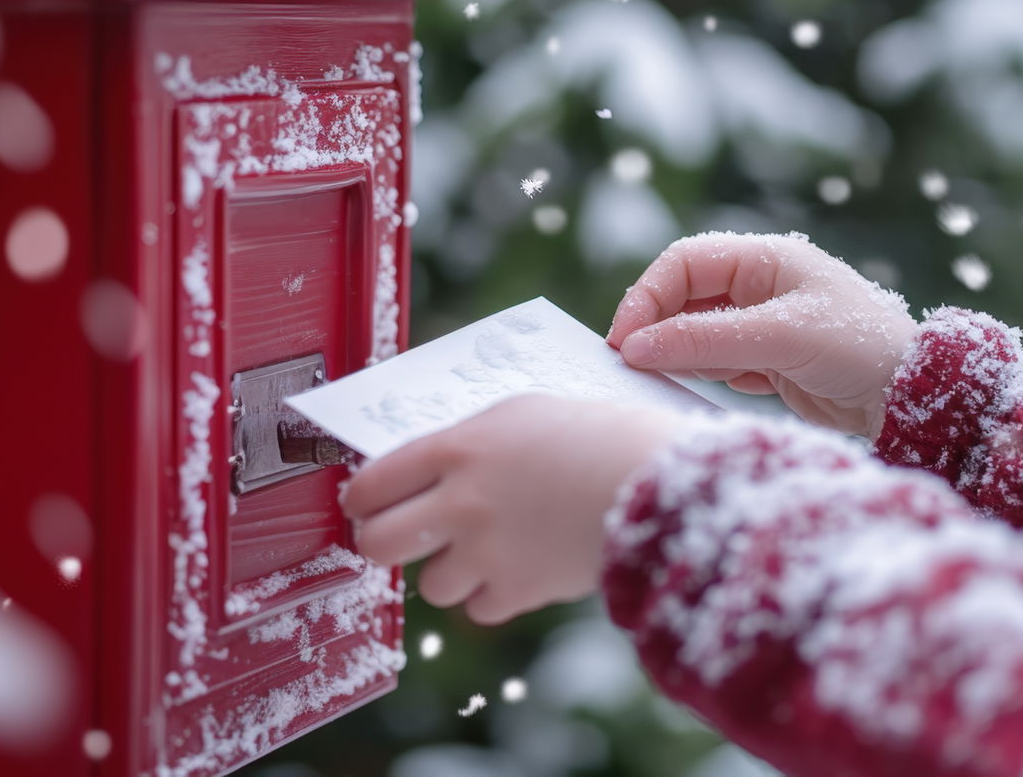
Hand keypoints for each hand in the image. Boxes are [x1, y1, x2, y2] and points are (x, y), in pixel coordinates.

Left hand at [340, 394, 688, 624]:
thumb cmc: (605, 437)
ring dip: (451, 571)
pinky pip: (479, 608)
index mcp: (460, 447)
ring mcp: (487, 551)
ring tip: (488, 548)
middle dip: (383, 543)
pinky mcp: (518, 591)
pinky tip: (522, 565)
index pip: (371, 481)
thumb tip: (432, 465)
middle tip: (402, 537)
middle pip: (377, 542)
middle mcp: (462, 501)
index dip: (360, 499)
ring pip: (430, 583)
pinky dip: (494, 595)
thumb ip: (473, 441)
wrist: (662, 485)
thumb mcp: (528, 414)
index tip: (365, 505)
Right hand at [606, 232, 916, 437]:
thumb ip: (704, 340)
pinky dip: (710, 374)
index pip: (683, 264)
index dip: (646, 297)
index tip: (624, 341)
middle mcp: (761, 285)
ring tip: (674, 378)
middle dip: (657, 328)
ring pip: (697, 332)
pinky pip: (720, 362)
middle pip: (683, 297)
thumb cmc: (860, 348)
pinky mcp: (771, 361)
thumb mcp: (779, 338)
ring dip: (682, 354)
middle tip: (632, 365)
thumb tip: (635, 346)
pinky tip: (729, 387)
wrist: (917, 397)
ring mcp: (764, 323)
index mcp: (765, 259)